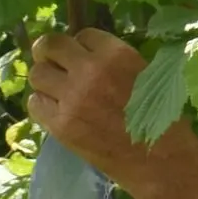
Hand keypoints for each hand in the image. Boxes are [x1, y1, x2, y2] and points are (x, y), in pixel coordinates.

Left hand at [28, 29, 197, 188]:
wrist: (160, 164)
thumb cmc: (162, 121)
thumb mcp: (148, 77)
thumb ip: (116, 62)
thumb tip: (87, 54)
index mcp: (117, 55)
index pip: (83, 35)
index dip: (81, 46)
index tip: (83, 57)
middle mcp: (90, 70)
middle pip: (50, 46)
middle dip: (49, 52)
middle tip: (52, 62)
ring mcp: (72, 98)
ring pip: (37, 74)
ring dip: (45, 80)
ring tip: (56, 91)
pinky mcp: (61, 125)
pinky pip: (34, 103)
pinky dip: (42, 105)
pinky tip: (56, 111)